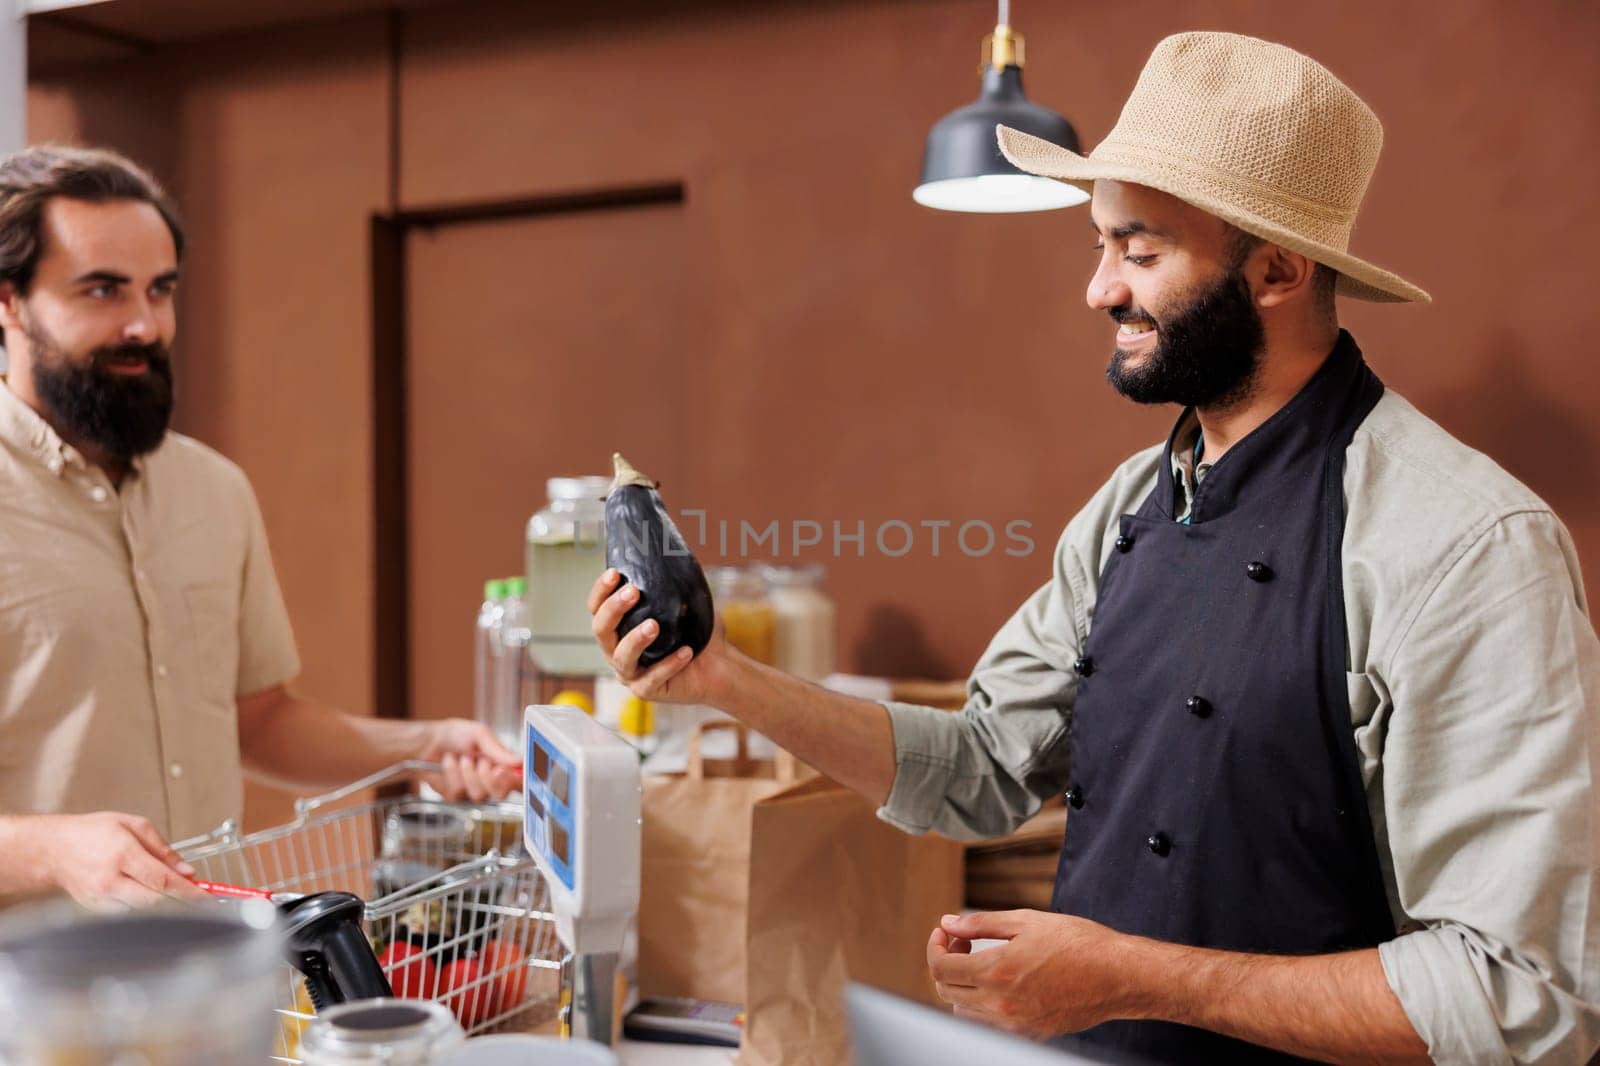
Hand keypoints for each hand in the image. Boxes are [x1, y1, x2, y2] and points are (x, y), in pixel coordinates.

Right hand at [32, 812, 210, 910]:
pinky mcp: (96, 909)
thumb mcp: (133, 825)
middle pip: (155, 902)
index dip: (189, 891)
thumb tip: (187, 870)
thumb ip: (163, 849)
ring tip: (180, 898)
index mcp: (122, 854)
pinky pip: (128, 914)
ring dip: (166, 908)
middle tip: (201, 900)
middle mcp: (110, 880)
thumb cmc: (92, 833)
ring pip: (143, 912)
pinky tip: (153, 900)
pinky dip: (145, 910)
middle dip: (182, 903)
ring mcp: (101, 898)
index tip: (207, 896)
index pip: (163, 880)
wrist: (54, 850)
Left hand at [415, 719, 520, 801]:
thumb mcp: (480, 734)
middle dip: (488, 777)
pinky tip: (450, 764)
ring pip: (479, 794)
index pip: (518, 780)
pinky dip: (452, 774)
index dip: (514, 780)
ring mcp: (473, 790)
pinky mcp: (456, 797)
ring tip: (462, 758)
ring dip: (467, 771)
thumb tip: (519, 761)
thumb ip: (499, 750)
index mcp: (501, 764)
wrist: (427, 743)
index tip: (502, 770)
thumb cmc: (453, 735)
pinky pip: (459, 792)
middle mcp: (490, 780)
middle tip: (481, 761)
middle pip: (501, 794)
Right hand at [587, 568, 734, 704]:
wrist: (721, 664)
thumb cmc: (698, 633)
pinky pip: (653, 679)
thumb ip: (673, 583)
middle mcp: (617, 650)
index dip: (601, 591)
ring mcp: (631, 673)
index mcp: (619, 628)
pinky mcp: (647, 691)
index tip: (614, 573)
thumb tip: (669, 548)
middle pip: (601, 630)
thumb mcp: (685, 603)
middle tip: (633, 592)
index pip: (597, 608)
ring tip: (654, 625)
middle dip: (613, 609)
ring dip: (635, 639)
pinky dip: (669, 664)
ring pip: (621, 657)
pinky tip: (685, 652)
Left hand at [928, 910, 1140, 1038]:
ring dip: (960, 985)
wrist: (1119, 976)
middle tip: (962, 940)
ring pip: (963, 1012)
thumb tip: (949, 922)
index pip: (940, 967)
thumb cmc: (1078, 943)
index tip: (946, 932)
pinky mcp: (1029, 1033)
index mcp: (996, 972)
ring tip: (979, 960)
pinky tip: (998, 981)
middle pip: (946, 991)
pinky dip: (981, 1003)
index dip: (936, 946)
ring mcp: (1014, 1024)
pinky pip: (988, 1024)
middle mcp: (1000, 1004)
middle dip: (945, 962)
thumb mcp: (1026, 921)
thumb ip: (981, 923)